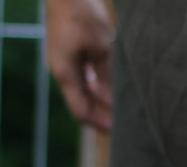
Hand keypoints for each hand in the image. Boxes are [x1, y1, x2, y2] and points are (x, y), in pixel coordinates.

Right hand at [46, 0, 113, 131]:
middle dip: (102, 114)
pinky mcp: (71, 52)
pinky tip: (114, 83)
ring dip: (103, 97)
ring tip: (122, 105)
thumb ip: (109, 76)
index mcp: (65, 74)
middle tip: (123, 124)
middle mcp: (63, 72)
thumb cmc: (82, 14)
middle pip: (83, 103)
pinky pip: (86, 74)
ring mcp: (65, 62)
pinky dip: (100, 81)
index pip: (81, 111)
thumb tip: (116, 102)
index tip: (118, 133)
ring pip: (86, 89)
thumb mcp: (101, 46)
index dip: (99, 124)